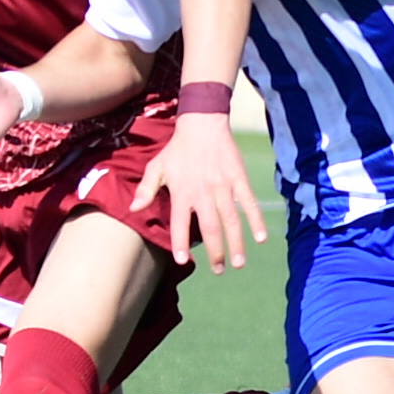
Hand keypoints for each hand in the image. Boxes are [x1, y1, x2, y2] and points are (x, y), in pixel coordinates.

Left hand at [131, 111, 269, 272]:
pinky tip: (260, 238)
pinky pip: (249, 203)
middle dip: (214, 252)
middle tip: (218, 270)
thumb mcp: (157, 167)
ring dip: (235, 243)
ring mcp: (223, 187)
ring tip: (238, 264)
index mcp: (182, 192)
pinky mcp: (238, 179)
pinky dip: (255, 220)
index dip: (179, 243)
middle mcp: (202, 193)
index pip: (179, 223)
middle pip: (209, 228)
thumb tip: (133, 209)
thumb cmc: (177, 149)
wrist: (202, 123)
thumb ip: (146, 189)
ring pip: (230, 220)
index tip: (182, 261)